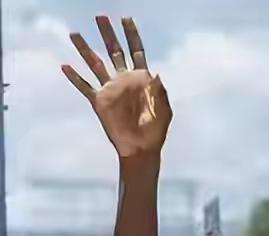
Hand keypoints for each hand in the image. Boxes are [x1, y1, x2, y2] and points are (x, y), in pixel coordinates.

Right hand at [62, 17, 170, 158]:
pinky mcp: (99, 102)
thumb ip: (159, 91)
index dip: (132, 35)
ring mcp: (110, 89)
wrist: (141, 148)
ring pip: (95, 64)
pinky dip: (75, 77)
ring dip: (84, 49)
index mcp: (141, 79)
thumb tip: (155, 73)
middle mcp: (124, 80)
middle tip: (100, 16)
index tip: (126, 18)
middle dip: (108, 34)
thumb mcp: (163, 110)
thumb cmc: (156, 131)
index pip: (136, 51)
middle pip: (114, 51)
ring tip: (75, 34)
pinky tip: (65, 66)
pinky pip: (84, 86)